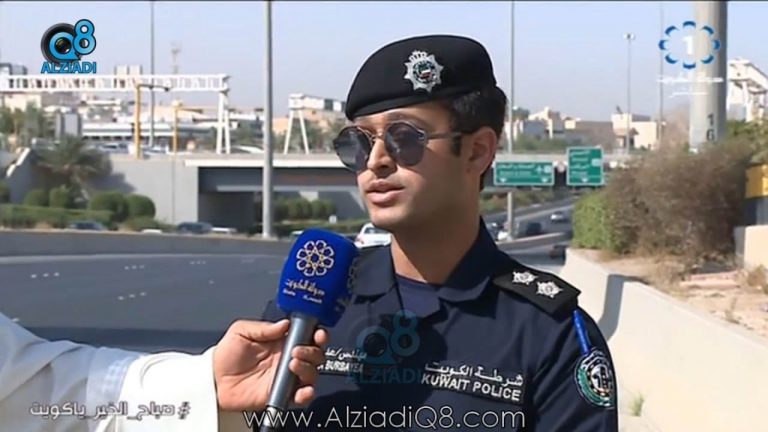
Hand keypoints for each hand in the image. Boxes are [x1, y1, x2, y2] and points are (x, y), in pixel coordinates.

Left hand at [212, 319, 328, 411]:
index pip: (307, 336)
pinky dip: (307, 394)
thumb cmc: (227, 355)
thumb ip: (263, 327)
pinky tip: (302, 390)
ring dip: (308, 369)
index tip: (317, 333)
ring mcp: (286, 377)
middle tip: (297, 350)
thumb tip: (284, 324)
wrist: (213, 380)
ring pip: (312, 374)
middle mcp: (287, 358)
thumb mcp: (241, 331)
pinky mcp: (281, 394)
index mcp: (281, 341)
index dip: (317, 334)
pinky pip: (301, 396)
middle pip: (315, 355)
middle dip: (313, 351)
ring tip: (292, 365)